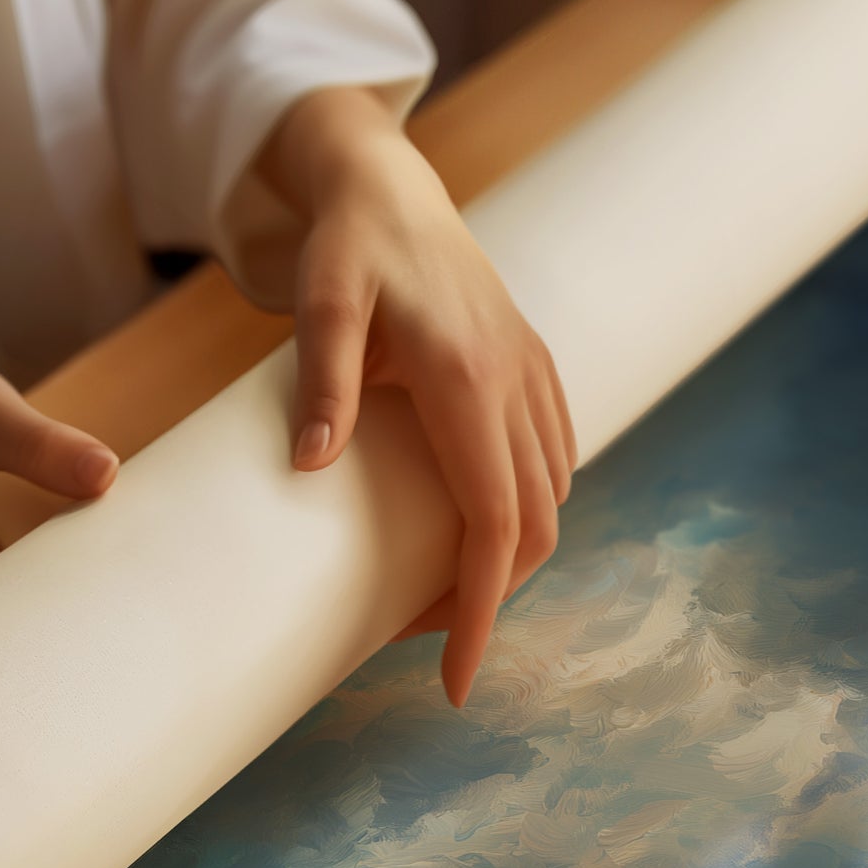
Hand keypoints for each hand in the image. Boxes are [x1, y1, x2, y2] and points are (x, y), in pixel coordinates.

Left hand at [255, 88, 577, 706]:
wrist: (393, 187)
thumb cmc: (348, 245)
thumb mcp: (319, 301)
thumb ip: (322, 380)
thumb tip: (312, 466)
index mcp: (465, 378)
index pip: (492, 522)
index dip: (480, 611)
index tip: (456, 680)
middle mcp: (515, 383)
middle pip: (532, 527)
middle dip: (490, 599)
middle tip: (424, 636)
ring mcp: (534, 376)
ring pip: (550, 500)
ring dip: (507, 558)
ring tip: (442, 588)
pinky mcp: (536, 370)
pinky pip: (555, 460)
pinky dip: (527, 510)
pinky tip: (480, 521)